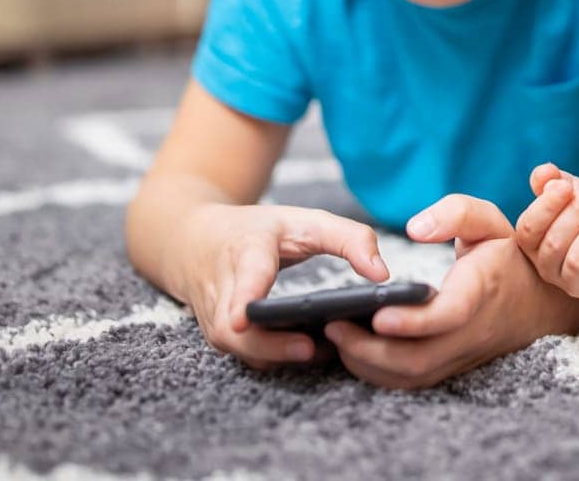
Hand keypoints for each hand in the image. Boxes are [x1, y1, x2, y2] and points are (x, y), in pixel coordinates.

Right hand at [171, 202, 387, 370]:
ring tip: (322, 352)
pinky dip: (272, 357)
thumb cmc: (259, 230)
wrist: (194, 241)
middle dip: (268, 344)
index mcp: (245, 250)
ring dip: (275, 355)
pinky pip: (244, 354)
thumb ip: (349, 239)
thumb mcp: (305, 220)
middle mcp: (222, 289)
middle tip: (309, 349)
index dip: (242, 298)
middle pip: (233, 328)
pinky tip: (308, 353)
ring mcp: (215, 317)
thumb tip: (383, 276)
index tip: (242, 319)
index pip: (243, 276)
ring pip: (237, 348)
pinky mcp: (219, 335)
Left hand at [322, 194, 578, 388]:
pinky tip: (354, 351)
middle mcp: (472, 331)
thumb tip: (415, 228)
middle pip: (420, 358)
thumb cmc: (508, 255)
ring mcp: (462, 355)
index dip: (413, 321)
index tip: (377, 314)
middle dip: (371, 350)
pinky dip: (379, 373)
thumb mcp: (491, 220)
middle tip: (332, 325)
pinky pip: (413, 380)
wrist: (542, 302)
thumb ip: (455, 213)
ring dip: (369, 365)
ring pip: (412, 376)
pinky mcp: (452, 366)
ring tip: (334, 337)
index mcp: (482, 291)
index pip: (448, 316)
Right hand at [514, 164, 578, 300]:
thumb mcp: (567, 196)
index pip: (529, 228)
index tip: (566, 184)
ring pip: (576, 262)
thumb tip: (546, 171)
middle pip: (554, 243)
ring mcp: (573, 284)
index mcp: (533, 243)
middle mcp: (548, 267)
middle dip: (575, 213)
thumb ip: (551, 182)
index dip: (546, 206)